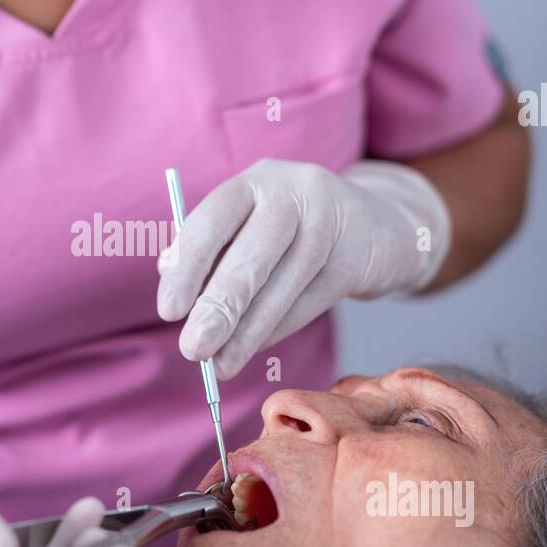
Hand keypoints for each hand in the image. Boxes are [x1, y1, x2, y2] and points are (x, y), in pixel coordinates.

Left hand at [157, 158, 450, 378]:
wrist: (377, 226)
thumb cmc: (292, 231)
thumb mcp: (252, 226)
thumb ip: (215, 252)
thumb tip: (174, 290)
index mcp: (254, 181)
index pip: (212, 220)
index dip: (188, 267)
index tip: (169, 311)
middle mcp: (293, 191)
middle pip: (252, 255)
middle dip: (219, 307)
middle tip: (193, 350)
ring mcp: (330, 222)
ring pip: (282, 286)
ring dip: (247, 333)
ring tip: (220, 366)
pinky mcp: (356, 256)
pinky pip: (310, 302)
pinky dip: (277, 330)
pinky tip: (253, 349)